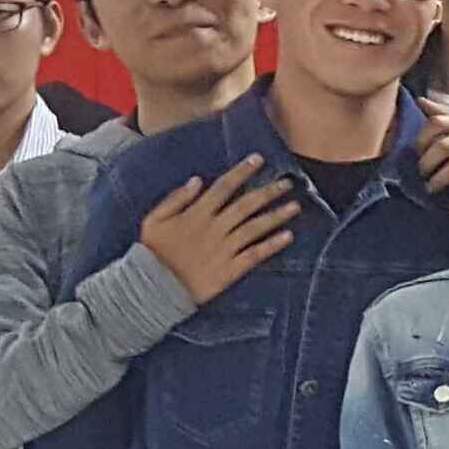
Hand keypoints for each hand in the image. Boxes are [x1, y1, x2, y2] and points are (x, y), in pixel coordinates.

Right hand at [137, 157, 297, 303]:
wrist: (153, 288)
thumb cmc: (152, 251)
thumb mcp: (154, 220)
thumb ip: (175, 198)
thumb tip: (197, 180)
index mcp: (197, 214)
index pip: (224, 187)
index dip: (242, 171)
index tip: (259, 159)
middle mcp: (215, 229)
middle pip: (246, 205)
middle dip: (268, 192)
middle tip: (288, 183)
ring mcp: (224, 250)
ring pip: (255, 228)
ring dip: (277, 216)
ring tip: (296, 206)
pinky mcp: (230, 270)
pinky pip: (255, 255)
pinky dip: (272, 245)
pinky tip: (288, 236)